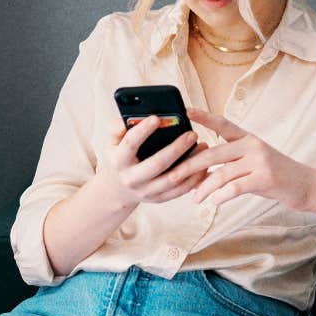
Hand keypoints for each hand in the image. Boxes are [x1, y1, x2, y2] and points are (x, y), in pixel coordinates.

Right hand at [95, 114, 210, 206]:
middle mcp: (131, 179)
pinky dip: (194, 178)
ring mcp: (146, 191)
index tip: (157, 117)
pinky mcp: (158, 199)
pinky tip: (203, 164)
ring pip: (173, 179)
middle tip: (192, 134)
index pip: (130, 145)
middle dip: (176, 148)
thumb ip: (118, 126)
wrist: (118, 189)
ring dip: (190, 163)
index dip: (142, 131)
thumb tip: (136, 116)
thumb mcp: (112, 142)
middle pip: (157, 164)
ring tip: (203, 146)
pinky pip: (180, 190)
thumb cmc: (119, 157)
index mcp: (118, 161)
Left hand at [167, 108, 315, 211]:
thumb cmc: (276, 176)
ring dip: (204, 188)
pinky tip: (214, 202)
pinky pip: (235, 186)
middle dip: (189, 165)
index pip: (222, 124)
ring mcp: (259, 160)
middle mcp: (252, 145)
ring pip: (222, 173)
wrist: (307, 185)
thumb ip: (230, 163)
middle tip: (172, 175)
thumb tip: (198, 174)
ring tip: (194, 199)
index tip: (185, 110)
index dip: (203, 116)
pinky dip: (222, 195)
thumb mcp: (253, 162)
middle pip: (213, 153)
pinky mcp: (265, 177)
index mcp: (247, 138)